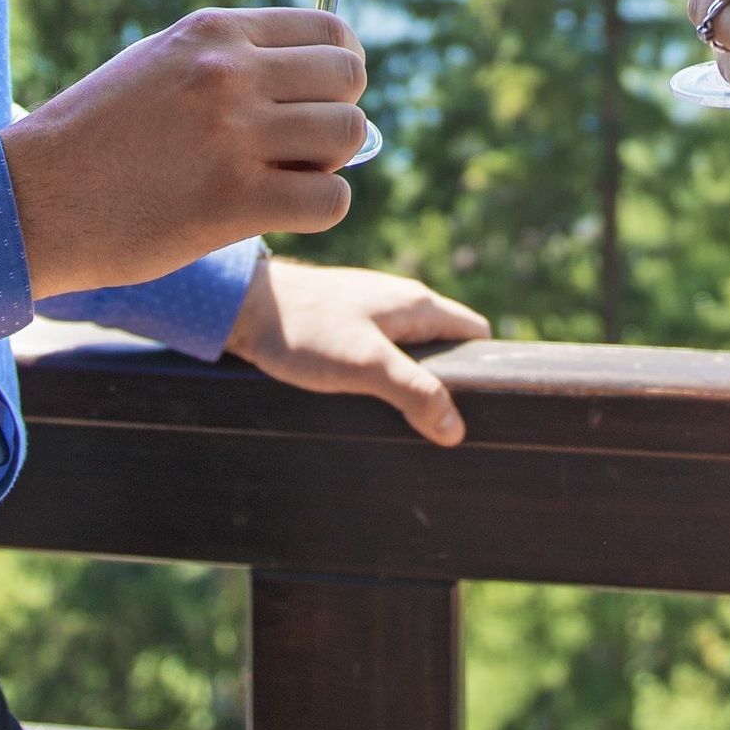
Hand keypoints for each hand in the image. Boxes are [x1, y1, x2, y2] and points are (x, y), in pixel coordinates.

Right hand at [4, 8, 367, 298]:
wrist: (29, 199)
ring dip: (328, 163)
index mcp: (213, 32)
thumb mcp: (159, 64)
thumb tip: (314, 80)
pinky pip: (330, 199)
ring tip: (284, 179)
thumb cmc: (93, 137)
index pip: (331, 30)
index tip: (320, 99)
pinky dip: (319, 209)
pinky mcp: (232, 201)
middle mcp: (229, 73)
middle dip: (336, 113)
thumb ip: (231, 61)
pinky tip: (277, 212)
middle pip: (350, 78)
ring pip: (349, 135)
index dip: (340, 69)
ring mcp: (232, 135)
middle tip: (301, 146)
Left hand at [223, 256, 492, 446]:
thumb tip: (455, 427)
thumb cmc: (305, 329)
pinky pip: (378, 352)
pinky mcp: (342, 323)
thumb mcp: (366, 366)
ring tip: (400, 423)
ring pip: (409, 351)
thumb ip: (414, 391)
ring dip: (409, 384)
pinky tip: (363, 402)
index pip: (475, 333)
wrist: (243, 305)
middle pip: (444, 345)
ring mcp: (369, 310)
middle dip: (446, 384)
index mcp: (417, 304)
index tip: (480, 408)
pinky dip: (381, 377)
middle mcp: (399, 302)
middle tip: (436, 428)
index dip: (485, 368)